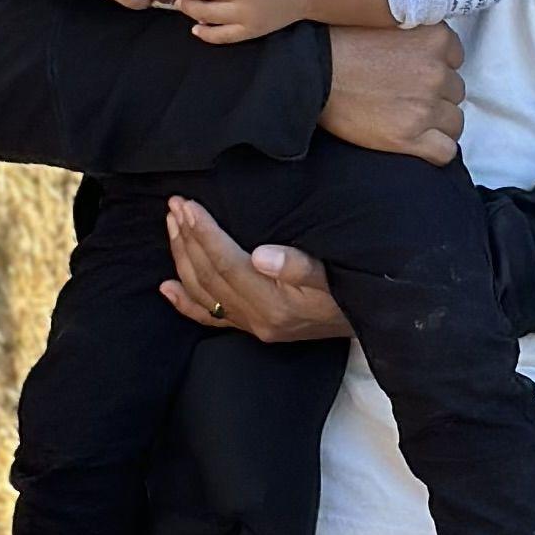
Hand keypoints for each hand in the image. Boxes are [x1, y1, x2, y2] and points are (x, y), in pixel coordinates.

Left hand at [159, 202, 353, 341]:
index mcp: (274, 304)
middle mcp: (257, 319)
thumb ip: (300, 267)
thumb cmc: (352, 291)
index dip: (204, 233)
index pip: (226, 263)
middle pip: (209, 276)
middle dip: (188, 238)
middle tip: (174, 205)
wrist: (368, 322)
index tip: (188, 205)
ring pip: (203, 292)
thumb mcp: (334, 275)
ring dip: (182, 258)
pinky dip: (185, 302)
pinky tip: (166, 288)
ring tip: (172, 226)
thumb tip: (261, 255)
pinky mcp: (252, 329)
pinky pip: (210, 317)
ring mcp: (252, 326)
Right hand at [318, 17, 463, 163]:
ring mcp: (424, 107)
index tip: (415, 68)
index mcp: (435, 38)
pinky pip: (444, 151)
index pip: (456, 58)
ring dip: (436, 121)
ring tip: (408, 116)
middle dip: (435, 93)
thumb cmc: (339, 41)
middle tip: (405, 93)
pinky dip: (435, 149)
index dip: (437, 65)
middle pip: (455, 90)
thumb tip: (427, 42)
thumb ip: (416, 30)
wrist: (309, 71)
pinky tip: (417, 142)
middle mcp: (436, 72)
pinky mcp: (408, 137)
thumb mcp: (386, 19)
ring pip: (454, 121)